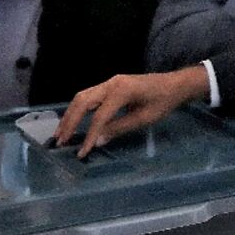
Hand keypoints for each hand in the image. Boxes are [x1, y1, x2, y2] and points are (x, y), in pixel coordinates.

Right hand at [55, 66, 209, 157]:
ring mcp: (110, 82)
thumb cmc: (163, 102)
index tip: (82, 152)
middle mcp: (111, 83)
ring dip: (70, 114)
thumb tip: (98, 141)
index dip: (89, 135)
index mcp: (121, 91)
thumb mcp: (144, 119)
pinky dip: (79, 108)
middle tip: (60, 141)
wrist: (175, 84)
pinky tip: (73, 121)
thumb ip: (120, 128)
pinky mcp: (111, 85)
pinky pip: (89, 95)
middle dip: (69, 122)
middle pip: (82, 102)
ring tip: (61, 133)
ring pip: (82, 96)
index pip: (99, 116)